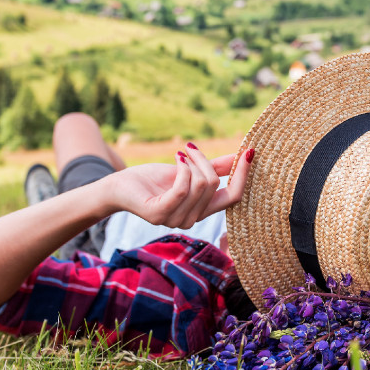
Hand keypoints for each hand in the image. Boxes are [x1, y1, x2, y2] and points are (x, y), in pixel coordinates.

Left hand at [107, 144, 253, 228]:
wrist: (120, 186)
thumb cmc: (154, 179)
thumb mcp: (189, 170)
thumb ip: (215, 166)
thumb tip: (244, 155)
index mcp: (202, 210)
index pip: (234, 197)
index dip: (243, 175)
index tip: (249, 151)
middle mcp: (192, 219)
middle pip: (215, 184)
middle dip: (204, 160)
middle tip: (190, 148)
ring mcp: (175, 220)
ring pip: (201, 184)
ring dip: (191, 162)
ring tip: (179, 155)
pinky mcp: (159, 214)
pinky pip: (182, 188)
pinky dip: (182, 168)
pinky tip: (175, 158)